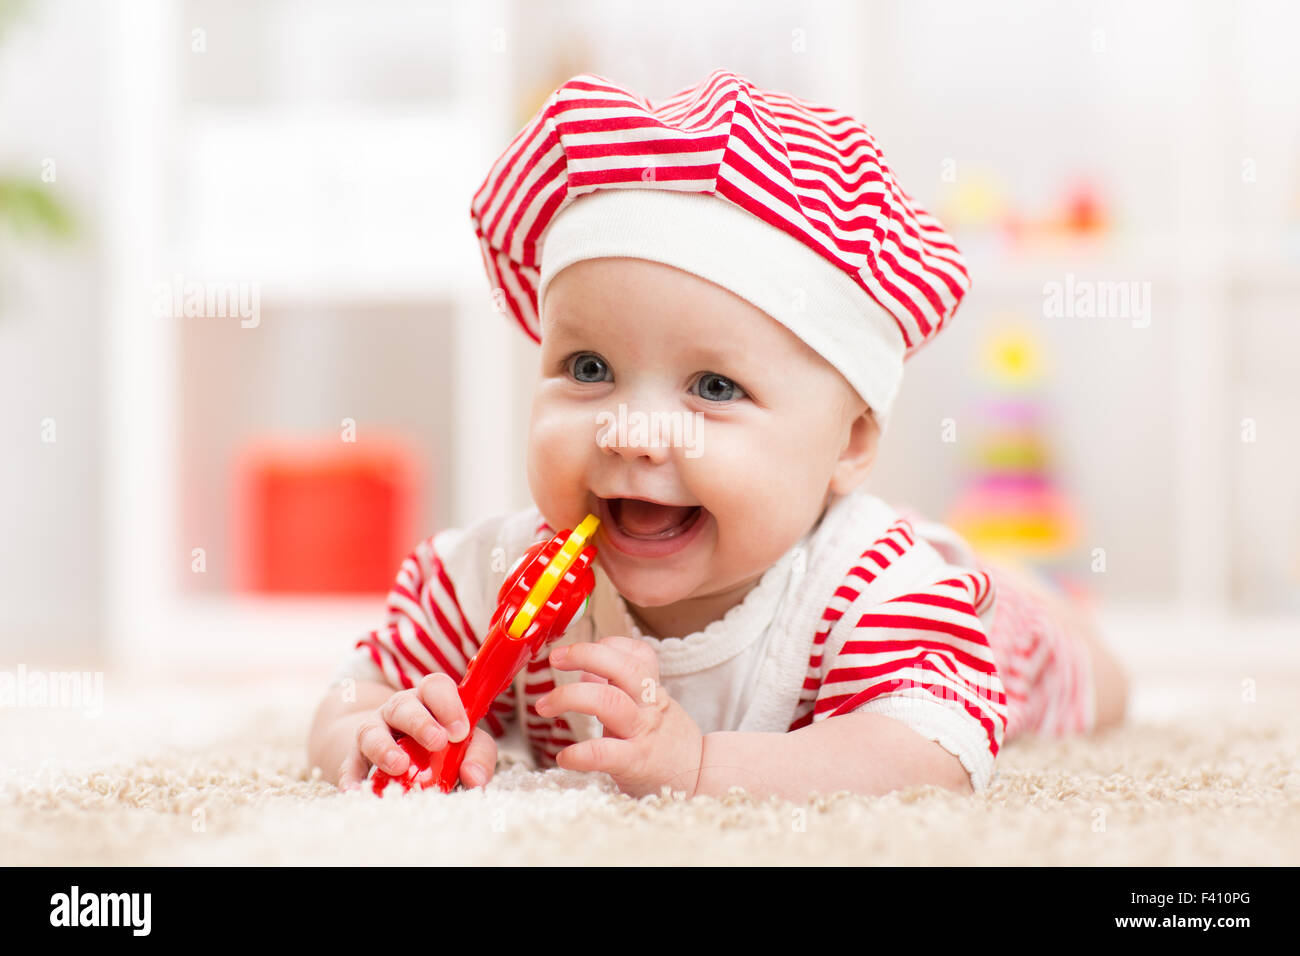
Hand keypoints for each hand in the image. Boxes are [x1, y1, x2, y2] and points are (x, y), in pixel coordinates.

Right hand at [337, 672, 496, 791]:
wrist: (402, 755)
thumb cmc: (444, 746)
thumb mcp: (467, 745)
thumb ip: (478, 755)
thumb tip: (475, 778)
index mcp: (429, 700)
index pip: (435, 687)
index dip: (448, 705)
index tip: (460, 732)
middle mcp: (399, 710)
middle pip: (403, 706)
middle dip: (420, 723)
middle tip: (437, 742)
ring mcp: (375, 730)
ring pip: (371, 730)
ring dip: (384, 748)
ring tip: (399, 766)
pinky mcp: (356, 756)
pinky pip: (350, 764)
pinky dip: (352, 777)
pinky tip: (356, 790)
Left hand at [534, 635, 703, 797]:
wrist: (701, 778)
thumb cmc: (669, 743)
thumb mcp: (652, 707)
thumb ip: (622, 687)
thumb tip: (587, 670)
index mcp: (651, 690)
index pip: (638, 653)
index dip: (609, 644)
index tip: (580, 650)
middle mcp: (649, 705)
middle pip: (622, 667)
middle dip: (585, 655)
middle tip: (555, 658)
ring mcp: (643, 732)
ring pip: (609, 701)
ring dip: (571, 697)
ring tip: (544, 705)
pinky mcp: (636, 763)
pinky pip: (604, 753)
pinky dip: (579, 753)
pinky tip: (564, 757)